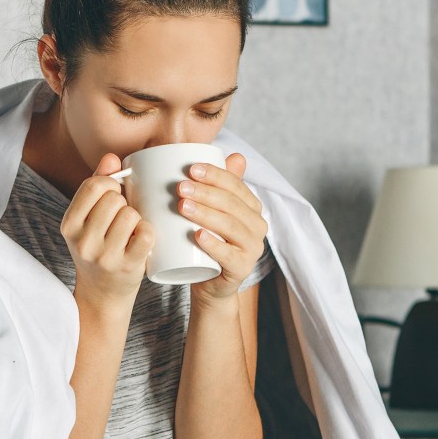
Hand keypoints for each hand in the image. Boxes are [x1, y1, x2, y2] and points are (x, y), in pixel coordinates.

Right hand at [61, 153, 154, 309]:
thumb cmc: (98, 247)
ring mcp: (104, 256)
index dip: (110, 183)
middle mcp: (82, 241)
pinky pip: (146, 233)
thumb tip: (112, 157)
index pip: (93, 186)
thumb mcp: (88, 219)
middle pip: (114, 199)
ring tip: (131, 229)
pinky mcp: (127, 267)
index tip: (114, 193)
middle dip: (123, 202)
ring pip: (130, 214)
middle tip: (122, 217)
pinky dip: (148, 231)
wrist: (101, 293)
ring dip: (136, 217)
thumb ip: (97, 185)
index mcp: (69, 224)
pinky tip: (142, 238)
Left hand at [177, 153, 267, 302]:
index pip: (235, 185)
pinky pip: (229, 256)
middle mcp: (257, 226)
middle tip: (180, 187)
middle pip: (231, 204)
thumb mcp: (211, 211)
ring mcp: (252, 249)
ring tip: (182, 207)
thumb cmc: (207, 242)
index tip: (190, 168)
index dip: (214, 174)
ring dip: (206, 214)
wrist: (209, 283)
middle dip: (205, 193)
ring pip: (230, 227)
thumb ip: (220, 186)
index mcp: (251, 207)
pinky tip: (197, 236)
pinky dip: (213, 245)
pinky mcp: (242, 269)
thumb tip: (235, 155)